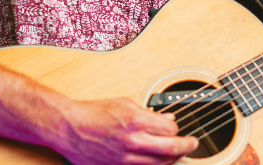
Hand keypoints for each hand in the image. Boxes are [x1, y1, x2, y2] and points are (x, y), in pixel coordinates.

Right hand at [56, 98, 197, 164]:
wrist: (69, 128)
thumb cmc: (93, 113)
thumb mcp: (125, 103)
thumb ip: (147, 113)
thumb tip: (165, 120)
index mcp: (136, 121)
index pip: (170, 129)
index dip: (176, 128)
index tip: (176, 127)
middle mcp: (133, 141)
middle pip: (171, 149)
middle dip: (186, 146)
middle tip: (192, 144)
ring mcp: (125, 158)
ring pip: (159, 164)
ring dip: (171, 159)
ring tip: (176, 154)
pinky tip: (156, 161)